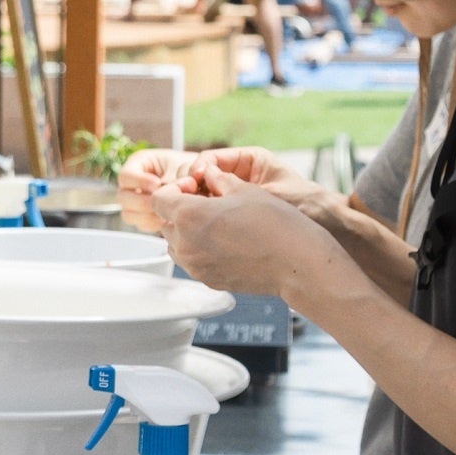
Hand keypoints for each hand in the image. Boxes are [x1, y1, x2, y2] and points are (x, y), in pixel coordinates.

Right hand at [117, 150, 200, 229]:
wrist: (204, 182)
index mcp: (138, 163)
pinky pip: (141, 225)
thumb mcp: (184, 167)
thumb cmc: (194, 169)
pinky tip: (168, 220)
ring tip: (167, 212)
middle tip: (162, 202)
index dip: (139, 181)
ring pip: (128, 214)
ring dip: (148, 215)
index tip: (158, 184)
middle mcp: (132, 184)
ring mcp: (135, 202)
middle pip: (123, 197)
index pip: (125, 176)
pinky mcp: (143, 217)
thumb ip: (173, 178)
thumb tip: (161, 194)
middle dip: (143, 202)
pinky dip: (154, 224)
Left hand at [149, 170, 346, 301]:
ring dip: (187, 231)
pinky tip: (226, 242)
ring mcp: (195, 266)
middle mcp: (185, 244)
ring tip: (217, 224)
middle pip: (165, 222)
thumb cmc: (275, 224)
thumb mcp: (244, 190)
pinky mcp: (207, 280)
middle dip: (180, 210)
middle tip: (207, 204)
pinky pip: (192, 261)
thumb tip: (207, 174)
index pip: (158, 198)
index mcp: (188, 216)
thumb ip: (217, 180)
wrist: (297, 263)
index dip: (174, 189)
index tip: (195, 188)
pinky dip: (200, 250)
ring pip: (175, 244)